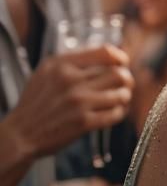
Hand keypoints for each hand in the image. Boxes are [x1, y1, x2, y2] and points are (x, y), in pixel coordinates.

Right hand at [5, 46, 132, 158]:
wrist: (21, 133)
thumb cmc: (38, 101)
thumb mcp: (47, 72)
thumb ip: (74, 61)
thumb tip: (110, 55)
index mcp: (62, 64)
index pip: (106, 52)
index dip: (121, 57)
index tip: (123, 64)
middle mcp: (70, 81)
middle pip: (119, 74)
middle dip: (127, 79)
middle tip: (125, 85)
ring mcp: (78, 102)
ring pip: (121, 94)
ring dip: (124, 97)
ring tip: (119, 99)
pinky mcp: (83, 123)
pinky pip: (116, 114)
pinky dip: (119, 113)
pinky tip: (114, 112)